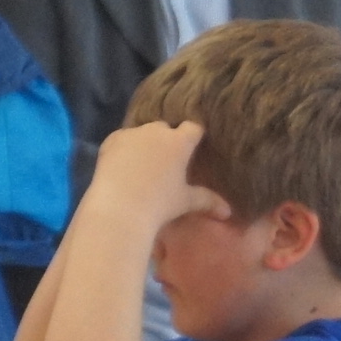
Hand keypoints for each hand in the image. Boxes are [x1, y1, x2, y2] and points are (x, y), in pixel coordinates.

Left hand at [87, 121, 229, 227]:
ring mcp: (133, 133)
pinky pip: (122, 140)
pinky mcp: (112, 139)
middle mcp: (157, 131)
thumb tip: (228, 212)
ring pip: (143, 133)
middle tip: (166, 162)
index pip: (193, 128)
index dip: (194, 136)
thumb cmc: (159, 205)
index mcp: (180, 142)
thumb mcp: (185, 202)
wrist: (120, 208)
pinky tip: (122, 166)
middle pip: (166, 128)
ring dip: (145, 143)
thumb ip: (207, 201)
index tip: (192, 148)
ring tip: (141, 166)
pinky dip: (124, 149)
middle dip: (167, 140)